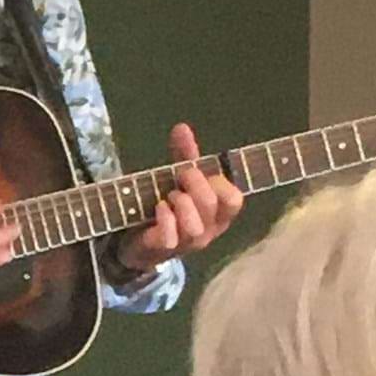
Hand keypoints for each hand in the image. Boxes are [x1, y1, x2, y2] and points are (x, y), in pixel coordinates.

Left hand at [112, 122, 244, 273]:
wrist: (142, 242)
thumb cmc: (170, 209)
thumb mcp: (179, 180)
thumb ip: (183, 156)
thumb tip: (182, 127)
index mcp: (219, 213)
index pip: (234, 199)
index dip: (217, 182)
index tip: (194, 171)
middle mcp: (209, 229)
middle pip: (214, 206)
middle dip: (195, 185)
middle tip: (179, 179)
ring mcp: (189, 243)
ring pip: (196, 226)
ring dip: (181, 204)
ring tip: (168, 198)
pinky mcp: (166, 249)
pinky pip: (171, 237)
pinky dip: (165, 219)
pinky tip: (159, 208)